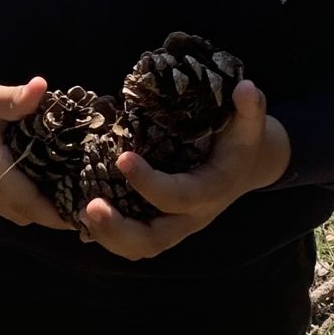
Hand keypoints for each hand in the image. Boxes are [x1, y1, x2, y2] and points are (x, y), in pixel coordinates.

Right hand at [0, 51, 73, 230]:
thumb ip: (15, 98)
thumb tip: (43, 87)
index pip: (29, 202)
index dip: (59, 213)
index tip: (88, 213)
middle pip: (26, 215)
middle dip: (56, 215)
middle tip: (88, 201)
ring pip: (14, 212)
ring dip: (40, 210)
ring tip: (71, 194)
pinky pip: (4, 204)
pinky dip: (26, 202)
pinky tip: (45, 182)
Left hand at [79, 80, 290, 261]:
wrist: (249, 165)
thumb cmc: (242, 141)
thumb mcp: (251, 125)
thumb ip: (251, 108)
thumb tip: (246, 88)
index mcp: (211, 192)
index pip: (178, 196)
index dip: (149, 183)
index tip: (122, 158)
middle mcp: (193, 217)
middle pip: (155, 239)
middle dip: (120, 229)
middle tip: (90, 207)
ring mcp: (177, 226)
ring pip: (141, 247)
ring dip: (109, 237)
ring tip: (82, 214)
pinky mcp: (163, 225)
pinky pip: (135, 242)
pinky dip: (110, 236)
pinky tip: (85, 217)